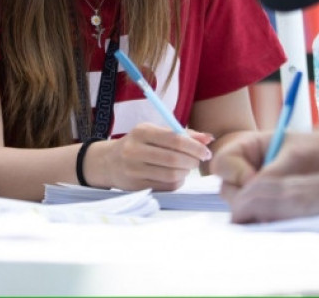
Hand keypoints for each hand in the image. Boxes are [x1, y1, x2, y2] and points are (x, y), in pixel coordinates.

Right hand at [93, 123, 213, 190]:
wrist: (109, 162)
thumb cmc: (139, 143)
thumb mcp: (156, 132)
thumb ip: (183, 134)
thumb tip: (209, 138)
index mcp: (142, 132)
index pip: (174, 139)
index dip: (194, 146)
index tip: (205, 151)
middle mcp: (135, 150)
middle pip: (174, 159)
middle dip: (192, 161)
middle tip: (197, 160)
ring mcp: (134, 170)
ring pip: (171, 175)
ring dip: (185, 172)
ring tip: (186, 167)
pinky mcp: (136, 186)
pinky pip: (166, 186)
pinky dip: (177, 181)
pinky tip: (176, 175)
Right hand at [213, 128, 318, 222]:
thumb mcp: (294, 160)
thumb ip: (269, 177)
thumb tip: (249, 200)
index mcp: (247, 148)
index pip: (223, 164)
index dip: (236, 175)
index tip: (256, 183)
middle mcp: (246, 169)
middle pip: (227, 189)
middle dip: (245, 199)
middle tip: (271, 202)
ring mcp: (256, 190)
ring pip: (239, 207)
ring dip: (256, 212)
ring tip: (282, 211)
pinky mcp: (267, 209)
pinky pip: (256, 218)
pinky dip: (266, 220)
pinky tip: (283, 219)